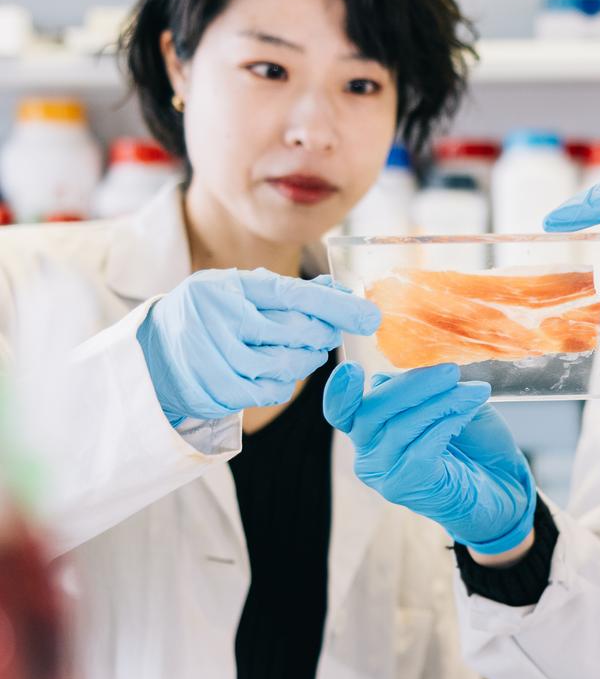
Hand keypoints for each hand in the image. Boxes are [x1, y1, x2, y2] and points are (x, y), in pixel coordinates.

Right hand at [136, 269, 379, 424]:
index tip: (370, 316)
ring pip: (287, 365)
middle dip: (322, 335)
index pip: (293, 294)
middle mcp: (218, 318)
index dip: (336, 306)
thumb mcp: (240, 291)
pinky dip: (284, 385)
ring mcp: (213, 357)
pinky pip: (270, 392)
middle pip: (296, 332)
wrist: (151, 354)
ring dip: (306, 362)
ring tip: (303, 353)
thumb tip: (342, 290)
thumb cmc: (210, 316)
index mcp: (228, 286)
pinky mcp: (214, 390)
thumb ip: (287, 292)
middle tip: (325, 334)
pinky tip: (278, 374)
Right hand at [322, 362, 535, 554]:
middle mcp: (369, 456)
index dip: (339, 392)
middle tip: (451, 372)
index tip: (351, 368)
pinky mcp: (407, 488)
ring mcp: (385, 475)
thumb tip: (390, 377)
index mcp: (370, 431)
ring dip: (442, 402)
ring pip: (402, 426)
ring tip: (475, 392)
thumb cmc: (475, 443)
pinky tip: (468, 414)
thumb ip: (418, 390)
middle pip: (371, 411)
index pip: (342, 411)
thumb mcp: (447, 404)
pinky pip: (421, 448)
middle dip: (412, 384)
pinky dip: (447, 424)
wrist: (505, 484)